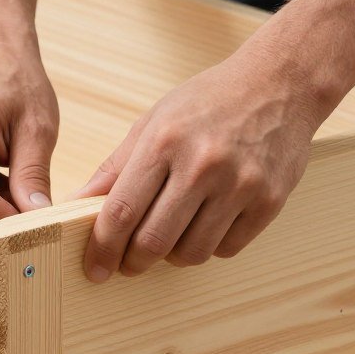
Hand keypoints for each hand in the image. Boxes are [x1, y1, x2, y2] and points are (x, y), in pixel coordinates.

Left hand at [74, 52, 331, 281]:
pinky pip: (226, 249)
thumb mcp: (153, 123)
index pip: (122, 211)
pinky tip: (205, 226)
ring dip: (172, 256)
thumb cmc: (207, 103)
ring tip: (169, 237)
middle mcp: (202, 165)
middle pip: (154, 241)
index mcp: (164, 142)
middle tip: (128, 263)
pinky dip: (209, 246)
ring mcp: (240, 185)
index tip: (93, 269)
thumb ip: (114, 168)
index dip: (103, 248)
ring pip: (191, 253)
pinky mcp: (269, 201)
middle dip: (133, 262)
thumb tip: (74, 204)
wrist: (280, 84)